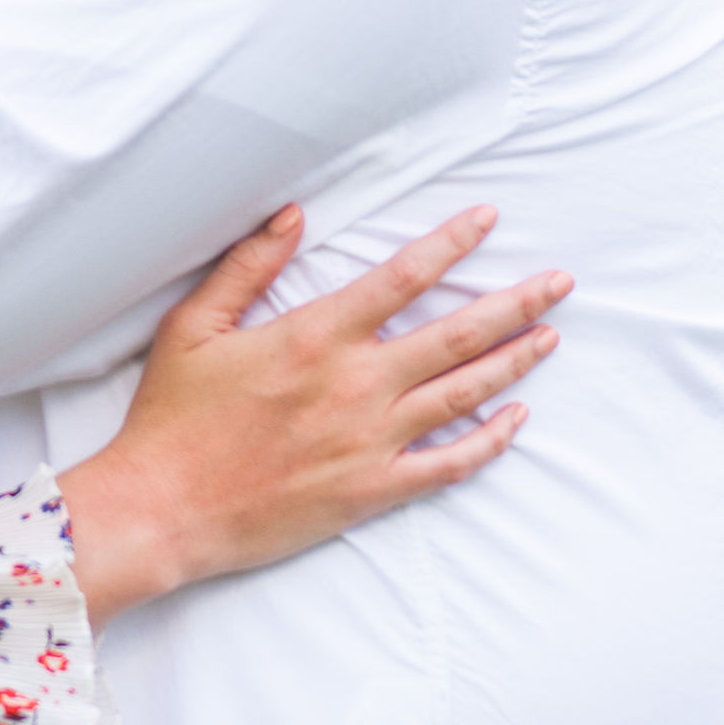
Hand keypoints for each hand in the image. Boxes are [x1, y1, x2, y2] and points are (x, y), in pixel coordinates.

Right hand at [54, 206, 568, 621]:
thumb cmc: (173, 417)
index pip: (401, 277)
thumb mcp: (194, 326)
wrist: (165, 509)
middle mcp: (355, 384)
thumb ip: (247, 265)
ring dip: (514, 362)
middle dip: (514, 303)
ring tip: (550, 336)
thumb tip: (293, 214)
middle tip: (559, 283)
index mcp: (315, 336)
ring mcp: (370, 441)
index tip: (487, 219)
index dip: (450, 243)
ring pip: (464, 394)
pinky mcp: (372, 489)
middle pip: (455, 334)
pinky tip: (516, 420)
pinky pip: (448, 464)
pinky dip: (489, 441)